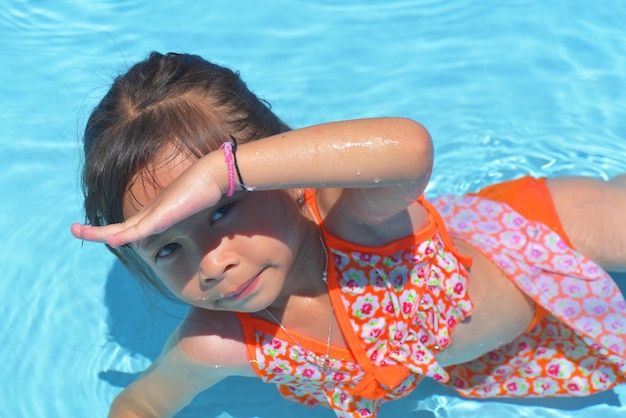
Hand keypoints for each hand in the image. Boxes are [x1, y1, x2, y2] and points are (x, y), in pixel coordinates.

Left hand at [71, 154, 223, 246]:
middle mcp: (152, 212)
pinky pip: (139, 229)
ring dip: (98, 232)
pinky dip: (123, 235)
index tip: (102, 235)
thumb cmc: (208, 189)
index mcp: (158, 213)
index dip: (115, 232)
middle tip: (74, 229)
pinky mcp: (162, 215)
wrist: (215, 174)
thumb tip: (193, 217)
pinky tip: (110, 239)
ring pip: (122, 228)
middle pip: (119, 227)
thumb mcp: (196, 209)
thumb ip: (189, 214)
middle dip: (95, 230)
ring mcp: (155, 213)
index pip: (131, 227)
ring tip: (77, 230)